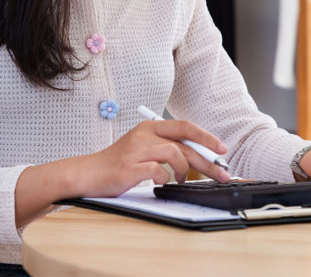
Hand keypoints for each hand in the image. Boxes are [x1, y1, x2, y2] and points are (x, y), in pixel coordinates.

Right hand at [75, 119, 230, 196]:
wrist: (88, 173)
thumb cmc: (118, 163)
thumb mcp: (143, 147)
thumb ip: (167, 147)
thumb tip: (198, 156)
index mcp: (149, 126)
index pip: (185, 126)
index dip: (206, 137)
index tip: (222, 150)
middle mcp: (145, 135)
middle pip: (185, 143)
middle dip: (207, 160)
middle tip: (221, 173)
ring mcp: (137, 150)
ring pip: (175, 154)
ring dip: (185, 170)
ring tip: (183, 180)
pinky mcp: (130, 167)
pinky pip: (158, 171)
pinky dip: (166, 179)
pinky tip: (163, 183)